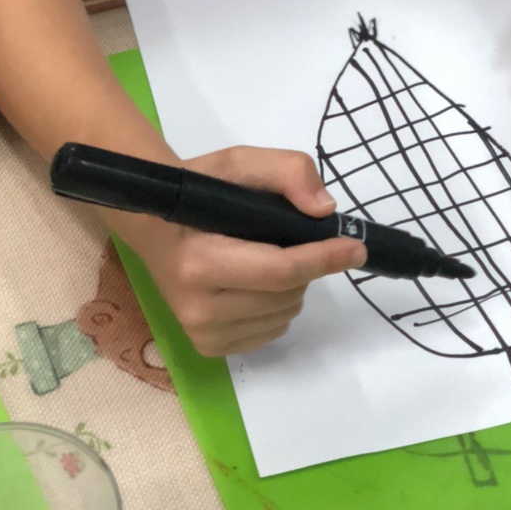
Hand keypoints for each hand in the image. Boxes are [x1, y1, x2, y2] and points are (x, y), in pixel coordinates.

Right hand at [134, 146, 365, 356]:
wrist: (153, 226)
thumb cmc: (200, 190)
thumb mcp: (241, 163)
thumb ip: (287, 172)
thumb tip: (324, 211)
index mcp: (199, 260)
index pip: (279, 270)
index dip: (323, 257)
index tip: (357, 247)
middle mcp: (196, 305)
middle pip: (287, 294)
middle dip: (306, 266)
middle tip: (288, 237)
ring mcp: (200, 331)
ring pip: (283, 316)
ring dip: (294, 287)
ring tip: (267, 256)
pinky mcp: (206, 346)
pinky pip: (270, 332)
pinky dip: (279, 307)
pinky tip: (258, 283)